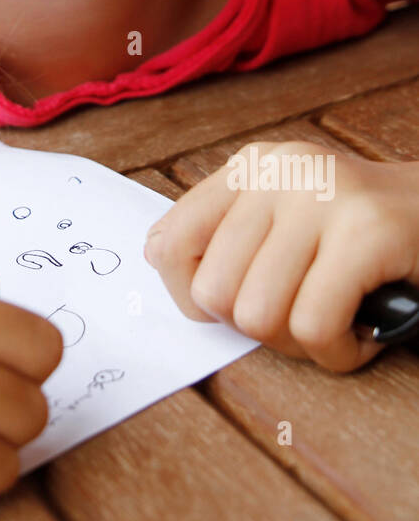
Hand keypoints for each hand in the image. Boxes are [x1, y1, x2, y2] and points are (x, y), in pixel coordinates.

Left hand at [143, 140, 418, 372]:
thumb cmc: (365, 238)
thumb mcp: (286, 218)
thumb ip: (225, 235)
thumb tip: (154, 258)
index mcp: (251, 167)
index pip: (170, 242)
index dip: (193, 297)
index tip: (236, 307)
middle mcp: (280, 170)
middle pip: (215, 293)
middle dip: (260, 328)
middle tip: (305, 315)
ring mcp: (323, 195)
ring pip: (259, 315)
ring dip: (302, 344)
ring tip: (337, 321)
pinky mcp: (367, 232)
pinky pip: (315, 328)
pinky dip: (339, 354)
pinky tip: (361, 334)